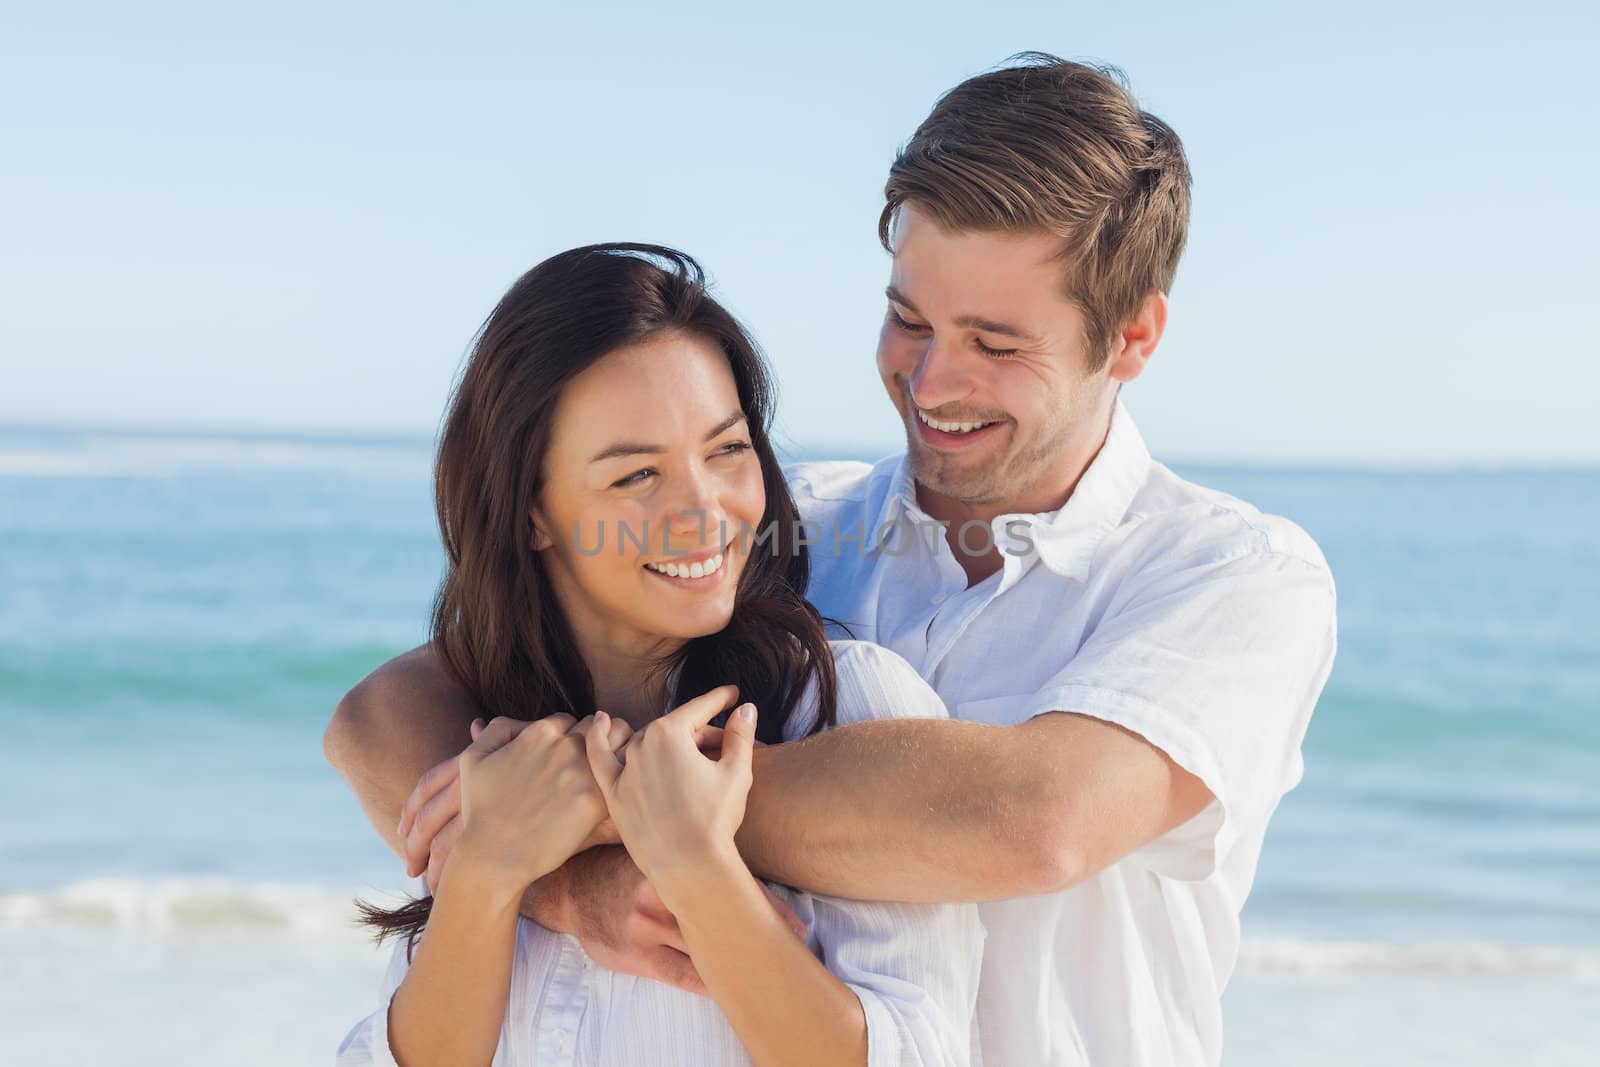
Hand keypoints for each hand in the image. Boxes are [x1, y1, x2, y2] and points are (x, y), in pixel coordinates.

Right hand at [400, 715, 628, 890]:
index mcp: (540, 732)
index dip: (571, 736)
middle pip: (596, 727)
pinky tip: (618, 791)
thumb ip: (496, 730)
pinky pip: (620, 776)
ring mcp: (581, 771)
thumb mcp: (473, 759)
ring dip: (616, 752)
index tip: (571, 754)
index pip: (570, 720)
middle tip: (597, 761)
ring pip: (616, 743)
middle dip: (597, 739)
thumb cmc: (481, 810)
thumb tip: (516, 722)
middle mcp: (564, 745)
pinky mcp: (595, 800)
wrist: (494, 855)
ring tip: (612, 771)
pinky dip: (622, 777)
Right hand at [553, 846, 808, 997]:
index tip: (797, 926)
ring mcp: (649, 927)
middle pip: (724, 919)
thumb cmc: (625, 868)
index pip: (732, 886)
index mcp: (676, 863)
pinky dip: (709, 982)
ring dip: (737, 961)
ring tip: (768, 970)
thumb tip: (744, 872)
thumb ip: (695, 862)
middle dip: (759, 936)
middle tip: (794, 950)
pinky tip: (731, 987)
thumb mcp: (658, 854)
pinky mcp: (637, 956)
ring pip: (706, 950)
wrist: (573, 888)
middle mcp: (665, 893)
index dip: (767, 907)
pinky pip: (683, 975)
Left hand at [584, 685, 756, 905]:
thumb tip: (745, 708)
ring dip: (666, 740)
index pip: (699, 708)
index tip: (731, 694)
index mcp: (670, 733)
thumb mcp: (736, 772)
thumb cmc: (715, 819)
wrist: (688, 866)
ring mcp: (624, 768)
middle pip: (675, 730)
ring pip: (646, 743)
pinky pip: (599, 759)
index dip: (719, 699)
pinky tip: (597, 721)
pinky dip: (596, 738)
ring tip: (685, 743)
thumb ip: (740, 734)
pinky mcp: (613, 793)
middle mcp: (642, 744)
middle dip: (700, 732)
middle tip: (724, 742)